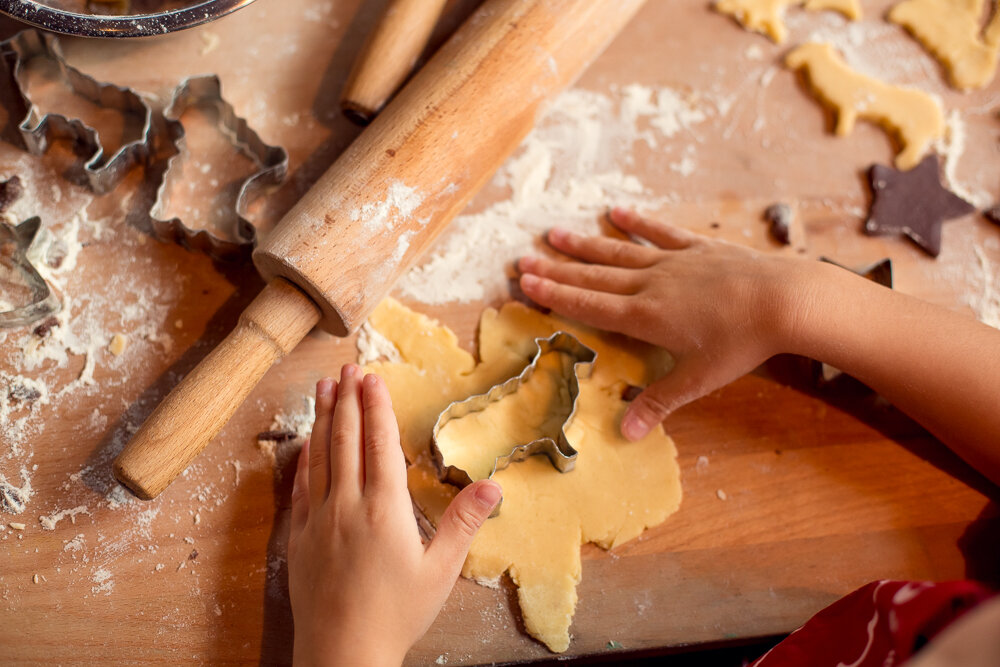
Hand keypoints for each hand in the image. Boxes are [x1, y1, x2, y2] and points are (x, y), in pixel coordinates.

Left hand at [288, 365, 502, 666]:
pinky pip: (301, 487)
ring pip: (320, 456)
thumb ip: (463, 523)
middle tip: (345, 368)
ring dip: (323, 419)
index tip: (372, 377)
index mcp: (385, 509)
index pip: (380, 444)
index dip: (377, 407)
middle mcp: (348, 505)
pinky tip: (307, 444)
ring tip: (323, 388)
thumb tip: (494, 486)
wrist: (343, 653)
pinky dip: (305, 459)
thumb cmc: (397, 614)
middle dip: (348, 400)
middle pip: (347, 440)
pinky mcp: (299, 538)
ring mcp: (318, 520)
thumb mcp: (440, 571)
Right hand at [518, 208, 815, 440]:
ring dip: (585, 245)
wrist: (785, 299)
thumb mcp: (698, 379)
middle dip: (557, 270)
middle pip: (595, 277)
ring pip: (619, 252)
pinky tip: (615, 212)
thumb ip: (659, 402)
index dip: (556, 295)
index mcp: (646, 316)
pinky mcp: (698, 248)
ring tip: (554, 234)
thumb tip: (626, 435)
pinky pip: (660, 233)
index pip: (590, 306)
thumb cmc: (741, 342)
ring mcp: (673, 262)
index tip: (527, 283)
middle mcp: (651, 284)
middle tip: (523, 259)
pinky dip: (637, 223)